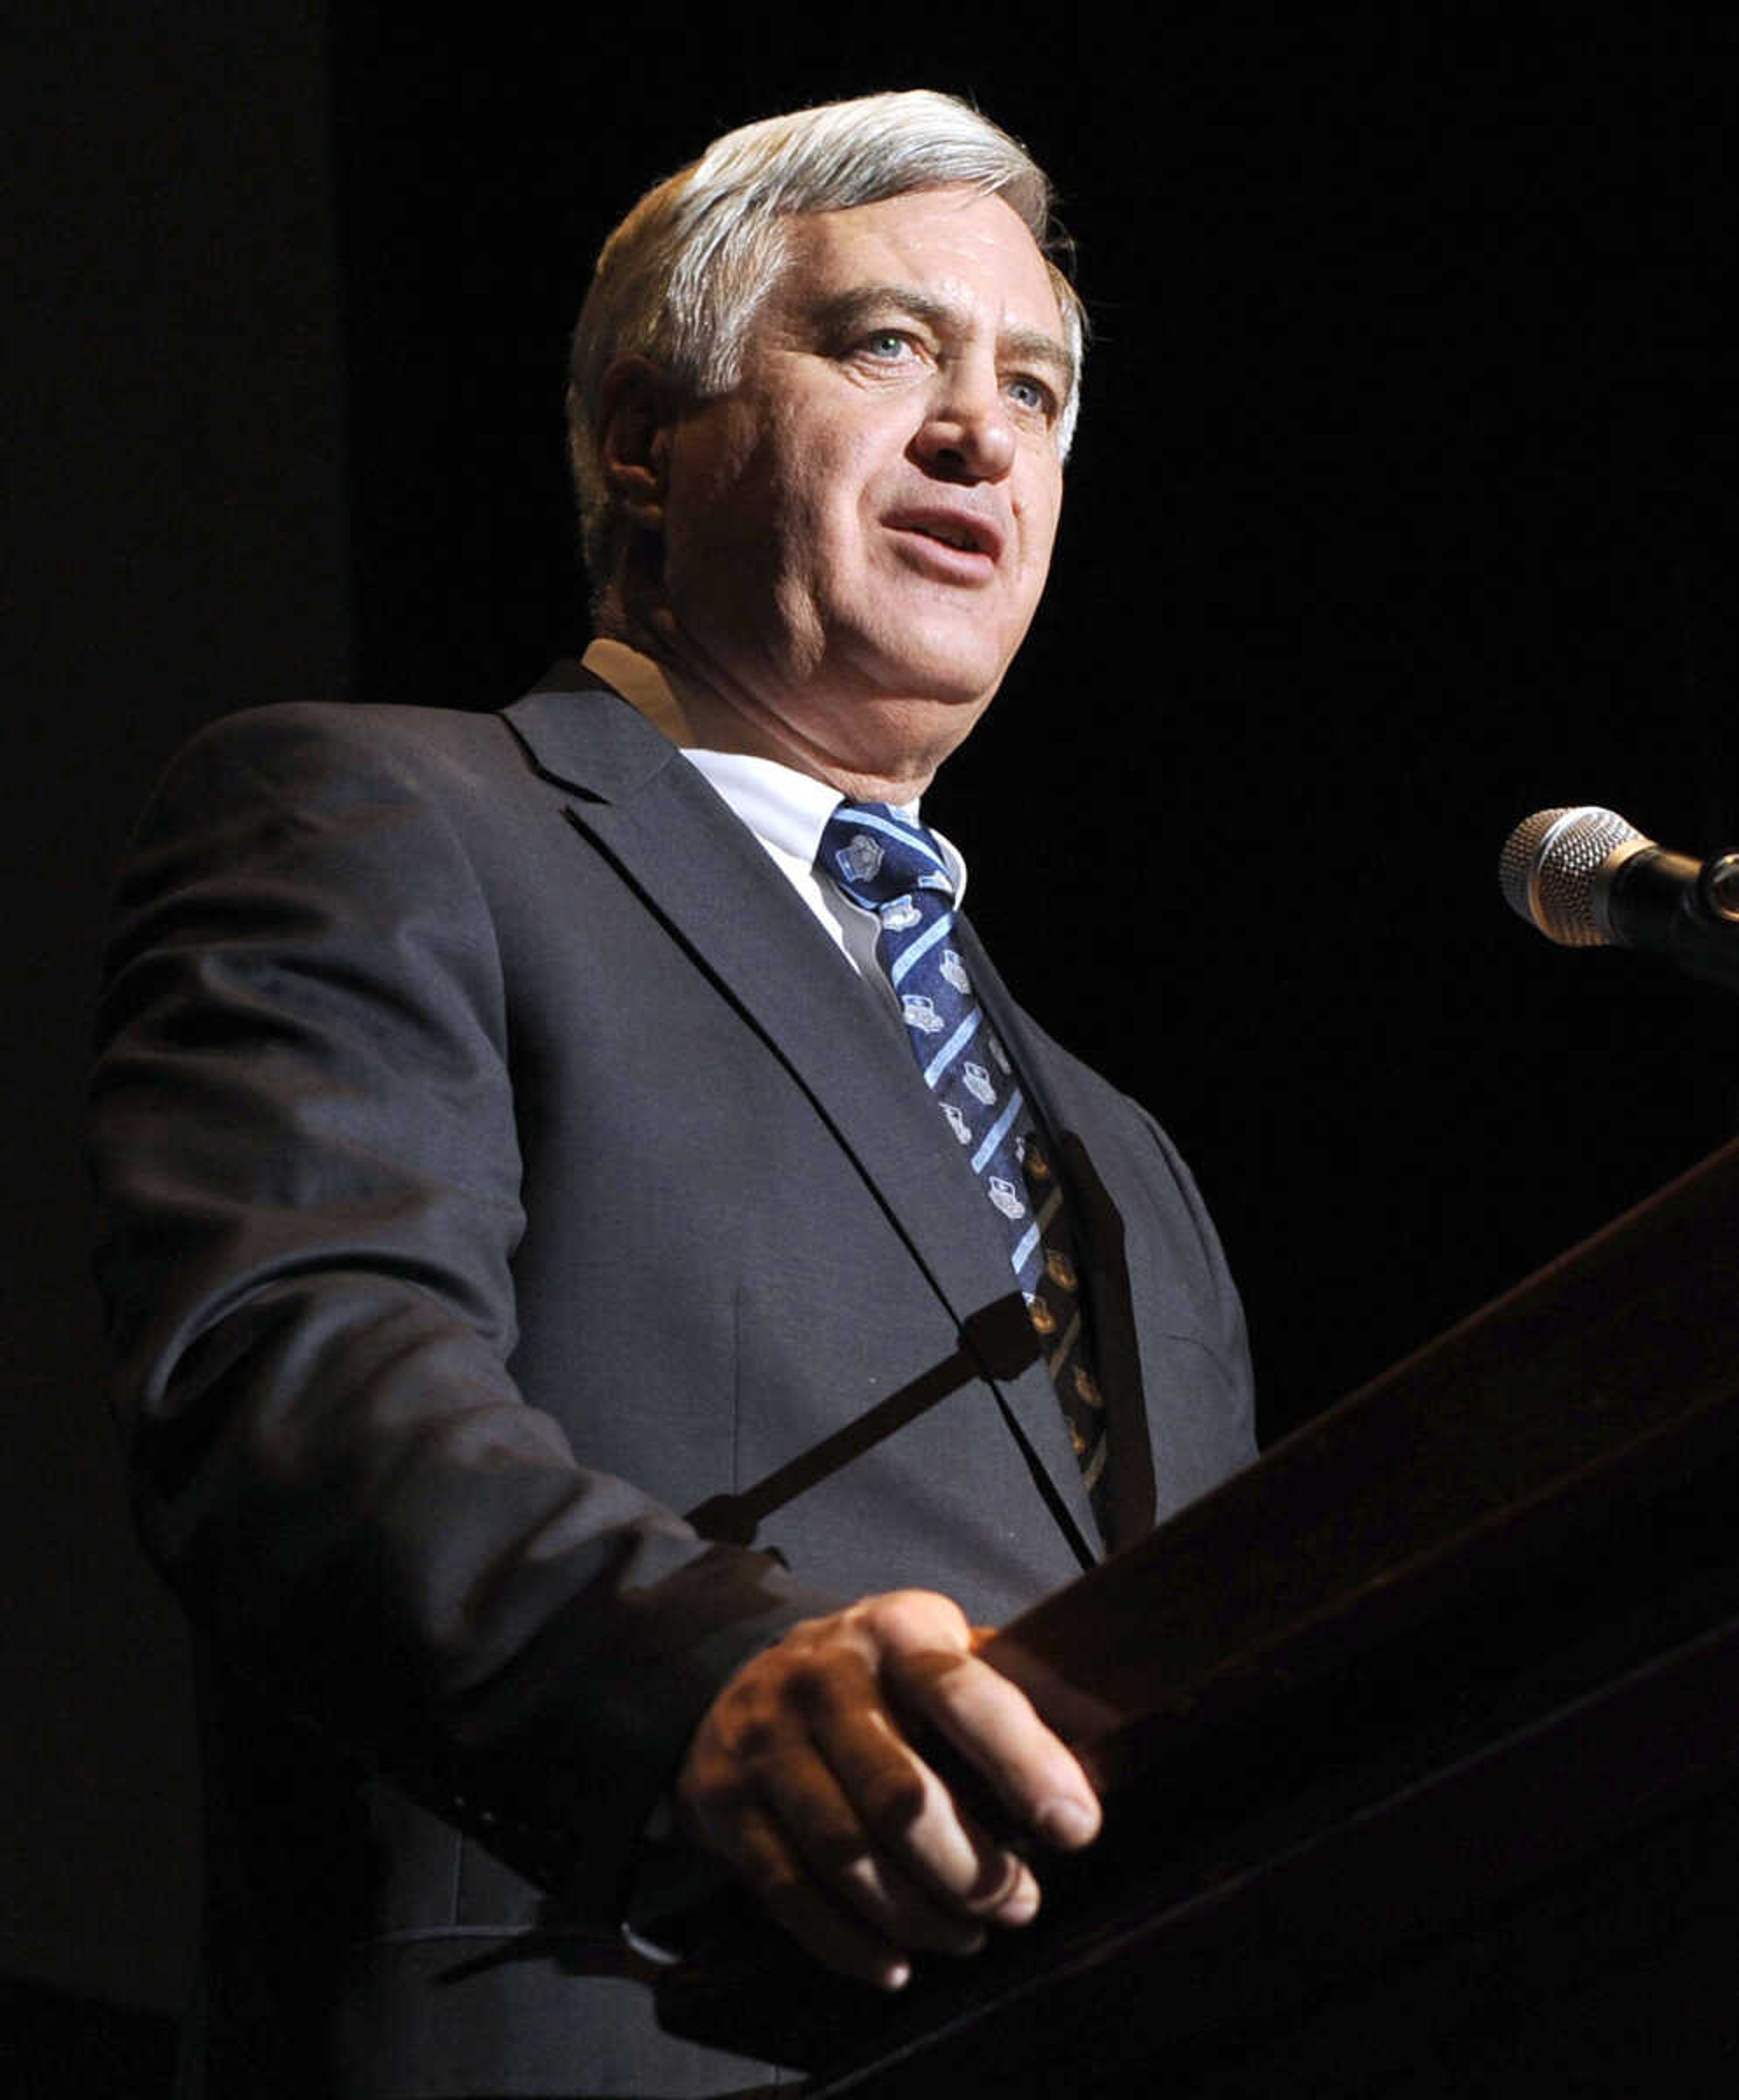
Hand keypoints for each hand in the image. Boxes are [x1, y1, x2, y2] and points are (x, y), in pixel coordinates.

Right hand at [674, 1588, 1100, 1988]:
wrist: (751, 1672)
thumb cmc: (884, 1678)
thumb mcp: (949, 1653)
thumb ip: (1023, 1690)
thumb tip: (1114, 1738)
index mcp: (898, 1631)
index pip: (967, 1696)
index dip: (1026, 1763)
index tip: (1076, 1828)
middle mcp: (823, 1675)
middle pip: (902, 1796)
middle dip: (973, 1869)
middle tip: (1022, 1905)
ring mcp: (764, 1736)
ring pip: (846, 1852)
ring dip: (919, 1914)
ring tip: (969, 1935)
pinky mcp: (724, 1797)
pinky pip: (789, 1890)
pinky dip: (848, 1942)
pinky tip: (896, 1962)